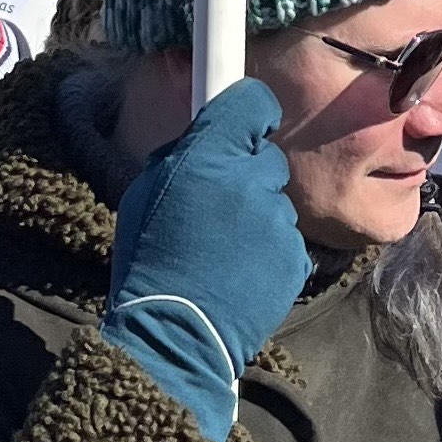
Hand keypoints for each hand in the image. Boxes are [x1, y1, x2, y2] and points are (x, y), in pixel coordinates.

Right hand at [102, 80, 309, 441]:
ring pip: (276, 202)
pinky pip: (287, 239)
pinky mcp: (295, 259)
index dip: (248, 112)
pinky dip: (269, 251)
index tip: (245, 123)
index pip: (251, 103)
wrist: (171, 338)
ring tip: (221, 251)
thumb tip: (205, 134)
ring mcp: (277, 222)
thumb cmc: (148, 263)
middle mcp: (250, 182)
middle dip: (246, 175)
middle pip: (265, 158)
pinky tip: (238, 272)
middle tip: (217, 206)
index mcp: (207, 158)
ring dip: (256, 216)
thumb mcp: (146, 191)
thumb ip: (183, 154)